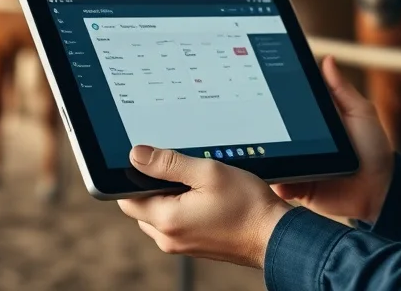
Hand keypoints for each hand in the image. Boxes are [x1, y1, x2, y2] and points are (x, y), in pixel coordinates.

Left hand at [118, 145, 290, 268]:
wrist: (273, 235)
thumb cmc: (247, 205)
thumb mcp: (208, 172)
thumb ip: (169, 163)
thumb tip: (137, 155)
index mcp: (167, 219)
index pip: (127, 198)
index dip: (134, 177)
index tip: (150, 162)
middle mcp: (168, 237)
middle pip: (140, 207)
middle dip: (152, 186)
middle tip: (180, 170)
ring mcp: (180, 245)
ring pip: (157, 215)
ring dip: (167, 197)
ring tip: (195, 183)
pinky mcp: (193, 246)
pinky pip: (174, 224)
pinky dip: (180, 208)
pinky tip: (203, 197)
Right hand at [272, 56, 393, 224]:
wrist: (380, 191)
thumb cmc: (374, 149)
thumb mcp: (361, 114)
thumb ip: (342, 90)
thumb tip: (327, 59)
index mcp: (314, 121)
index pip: (289, 104)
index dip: (274, 96)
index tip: (260, 85)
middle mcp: (302, 141)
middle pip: (274, 131)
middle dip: (263, 126)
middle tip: (254, 120)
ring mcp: (299, 164)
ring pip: (273, 157)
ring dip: (265, 155)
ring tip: (258, 149)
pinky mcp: (299, 187)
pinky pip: (280, 183)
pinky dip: (275, 181)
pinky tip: (275, 177)